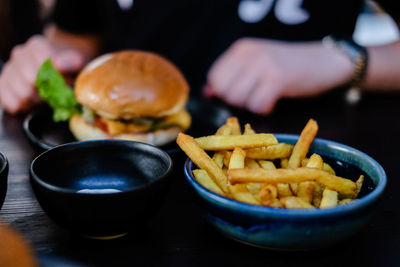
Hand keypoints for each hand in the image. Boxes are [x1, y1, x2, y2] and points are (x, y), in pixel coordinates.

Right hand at [0, 35, 84, 113]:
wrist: (57, 72)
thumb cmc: (68, 68)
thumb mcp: (76, 62)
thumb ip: (70, 61)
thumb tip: (59, 64)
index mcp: (37, 46)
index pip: (43, 64)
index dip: (56, 77)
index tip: (64, 81)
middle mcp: (20, 54)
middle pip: (31, 80)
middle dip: (47, 90)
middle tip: (55, 92)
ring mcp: (9, 69)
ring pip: (21, 93)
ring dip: (36, 100)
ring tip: (44, 97)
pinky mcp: (3, 85)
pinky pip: (11, 102)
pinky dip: (24, 106)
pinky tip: (32, 102)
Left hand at [205, 38, 353, 113]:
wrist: (324, 61)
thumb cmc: (288, 66)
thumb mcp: (256, 64)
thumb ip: (231, 76)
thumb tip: (206, 92)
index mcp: (241, 49)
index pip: (214, 77)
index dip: (223, 92)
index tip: (240, 93)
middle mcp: (250, 54)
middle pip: (224, 91)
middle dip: (237, 101)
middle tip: (255, 96)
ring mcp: (264, 65)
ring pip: (239, 99)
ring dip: (251, 105)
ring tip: (265, 97)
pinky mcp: (278, 78)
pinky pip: (257, 105)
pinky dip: (264, 109)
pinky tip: (273, 101)